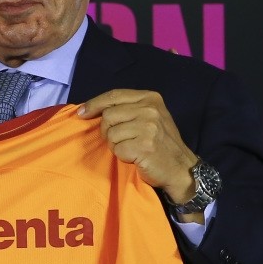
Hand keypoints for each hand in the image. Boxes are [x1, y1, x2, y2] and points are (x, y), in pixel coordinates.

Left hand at [78, 89, 198, 209]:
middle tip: (121, 140)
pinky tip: (135, 157)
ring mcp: (148, 127)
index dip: (94, 103)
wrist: (181, 168)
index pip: (114, 95)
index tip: (82, 113)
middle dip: (107, 130)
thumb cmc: (160, 143)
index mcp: (150, 98)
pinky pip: (117, 149)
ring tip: (130, 148)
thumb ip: (126, 109)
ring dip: (115, 144)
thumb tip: (89, 109)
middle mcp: (150, 109)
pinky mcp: (144, 146)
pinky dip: (122, 156)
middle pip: (108, 115)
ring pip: (110, 133)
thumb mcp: (148, 117)